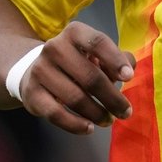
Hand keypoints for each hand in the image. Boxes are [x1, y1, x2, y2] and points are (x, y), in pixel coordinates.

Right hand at [20, 24, 136, 135]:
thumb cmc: (75, 63)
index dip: (115, 60)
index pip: (97, 43)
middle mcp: (55, 48)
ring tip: (108, 120)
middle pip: (90, 76)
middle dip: (112, 98)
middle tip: (126, 112)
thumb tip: (129, 67)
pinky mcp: (32, 93)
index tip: (129, 78)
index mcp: (74, 33)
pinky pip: (56, 114)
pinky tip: (89, 128)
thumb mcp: (96, 55)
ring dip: (97, 113)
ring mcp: (40, 70)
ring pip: (75, 98)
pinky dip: (75, 124)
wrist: (34, 72)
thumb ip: (116, 59)